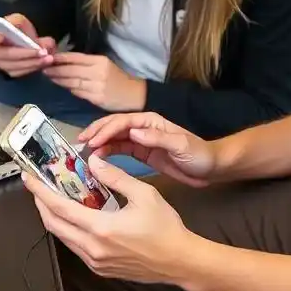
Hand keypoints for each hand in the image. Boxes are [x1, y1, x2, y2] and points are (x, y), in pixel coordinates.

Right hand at [0, 13, 55, 77]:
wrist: (25, 40)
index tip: (1, 36)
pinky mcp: (10, 72)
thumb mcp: (19, 21)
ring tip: (48, 57)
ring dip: (32, 62)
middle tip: (41, 51)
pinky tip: (44, 62)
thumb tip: (30, 36)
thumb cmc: (18, 29)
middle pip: (3, 55)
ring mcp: (0, 64)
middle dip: (23, 53)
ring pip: (14, 66)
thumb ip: (21, 25)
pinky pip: (21, 72)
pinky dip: (33, 67)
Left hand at [22, 156, 195, 284]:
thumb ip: (115, 177)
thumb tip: (93, 162)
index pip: (60, 208)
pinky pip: (76, 248)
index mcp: (101, 229)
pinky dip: (68, 230)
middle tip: (37, 187)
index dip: (40, 192)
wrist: (181, 262)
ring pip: (63, 238)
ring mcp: (95, 262)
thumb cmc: (166, 228)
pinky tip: (73, 218)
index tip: (29, 179)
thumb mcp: (144, 195)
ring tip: (51, 199)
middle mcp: (93, 248)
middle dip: (41, 204)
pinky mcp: (101, 269)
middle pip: (54, 225)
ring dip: (53, 218)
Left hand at [42, 53, 145, 111]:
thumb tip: (65, 62)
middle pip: (71, 70)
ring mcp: (97, 86)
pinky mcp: (97, 98)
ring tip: (49, 76)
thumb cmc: (118, 79)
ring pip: (72, 82)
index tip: (49, 57)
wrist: (135, 95)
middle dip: (55, 69)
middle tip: (43, 68)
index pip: (76, 58)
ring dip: (59, 79)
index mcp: (100, 61)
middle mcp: (98, 72)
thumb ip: (87, 64)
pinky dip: (69, 89)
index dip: (61, 58)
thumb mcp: (105, 65)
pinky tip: (62, 86)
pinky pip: (78, 93)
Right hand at [76, 112, 218, 186]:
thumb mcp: (181, 146)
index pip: (123, 121)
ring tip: (83, 152)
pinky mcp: (140, 153)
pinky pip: (119, 150)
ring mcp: (140, 140)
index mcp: (151, 121)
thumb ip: (157, 138)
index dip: (106, 129)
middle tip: (79, 143)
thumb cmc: (199, 154)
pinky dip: (106, 153)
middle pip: (114, 125)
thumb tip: (132, 132)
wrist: (211, 169)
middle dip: (96, 132)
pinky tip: (96, 159)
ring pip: (114, 138)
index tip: (92, 141)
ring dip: (98, 142)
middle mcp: (142, 128)